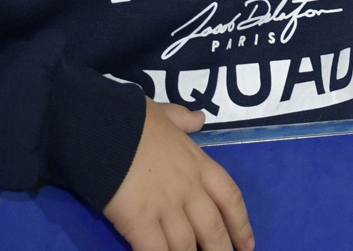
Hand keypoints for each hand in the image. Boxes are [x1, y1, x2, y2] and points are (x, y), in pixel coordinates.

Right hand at [103, 100, 254, 250]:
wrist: (105, 127)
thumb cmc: (134, 120)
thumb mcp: (167, 114)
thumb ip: (184, 120)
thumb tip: (199, 119)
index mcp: (199, 164)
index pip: (231, 198)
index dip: (241, 224)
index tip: (248, 244)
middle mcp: (189, 189)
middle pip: (213, 228)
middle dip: (221, 250)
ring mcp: (165, 207)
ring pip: (186, 246)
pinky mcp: (139, 222)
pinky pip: (156, 250)